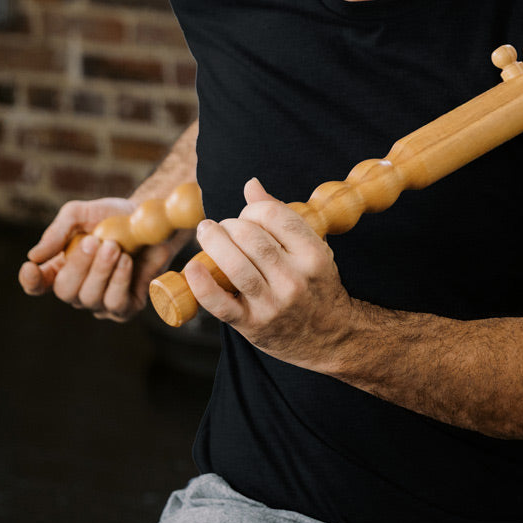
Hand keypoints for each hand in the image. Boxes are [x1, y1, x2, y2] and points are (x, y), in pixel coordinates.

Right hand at [19, 198, 183, 321]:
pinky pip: (115, 304)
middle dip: (79, 265)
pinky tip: (126, 261)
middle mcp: (78, 289)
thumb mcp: (82, 214)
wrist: (153, 220)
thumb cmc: (114, 217)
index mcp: (61, 269)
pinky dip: (119, 281)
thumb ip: (58, 231)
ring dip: (102, 270)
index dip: (31, 281)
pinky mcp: (127, 307)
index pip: (37, 285)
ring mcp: (102, 301)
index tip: (30, 268)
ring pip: (90, 298)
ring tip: (115, 246)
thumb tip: (34, 256)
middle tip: (94, 241)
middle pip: (65, 291)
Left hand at [185, 179, 354, 367]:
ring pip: (235, 266)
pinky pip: (221, 304)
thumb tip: (251, 185)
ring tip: (205, 232)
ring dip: (213, 243)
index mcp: (312, 255)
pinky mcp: (252, 325)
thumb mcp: (312, 249)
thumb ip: (282, 216)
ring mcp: (273, 304)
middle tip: (222, 226)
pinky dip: (202, 285)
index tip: (246, 216)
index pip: (273, 216)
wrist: (330, 337)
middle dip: (229, 225)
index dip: (251, 210)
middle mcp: (294, 279)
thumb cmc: (317, 285)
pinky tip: (192, 267)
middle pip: (251, 238)